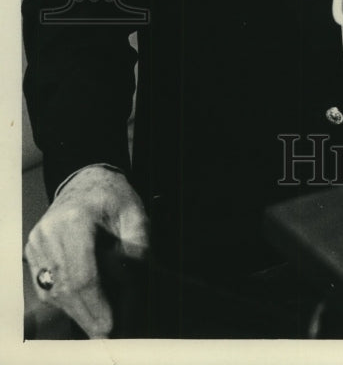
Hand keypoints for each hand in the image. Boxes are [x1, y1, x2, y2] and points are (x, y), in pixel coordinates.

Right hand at [24, 166, 148, 337]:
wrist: (87, 180)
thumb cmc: (114, 197)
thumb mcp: (136, 215)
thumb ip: (137, 250)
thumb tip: (131, 286)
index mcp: (74, 220)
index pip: (83, 275)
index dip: (96, 306)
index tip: (111, 327)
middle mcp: (48, 233)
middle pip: (66, 289)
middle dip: (88, 316)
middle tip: (109, 334)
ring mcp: (36, 244)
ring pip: (55, 292)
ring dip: (78, 311)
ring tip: (102, 320)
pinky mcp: (32, 253)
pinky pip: (48, 287)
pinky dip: (67, 300)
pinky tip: (86, 305)